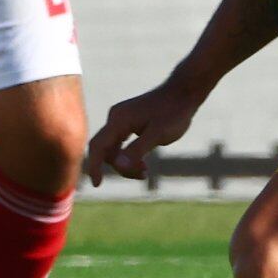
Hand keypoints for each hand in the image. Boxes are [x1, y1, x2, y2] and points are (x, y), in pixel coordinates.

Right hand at [88, 78, 204, 182]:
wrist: (183, 93)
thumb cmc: (173, 112)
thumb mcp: (158, 134)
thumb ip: (137, 149)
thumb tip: (118, 166)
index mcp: (118, 119)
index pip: (97, 146)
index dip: (94, 166)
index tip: (98, 185)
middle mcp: (116, 118)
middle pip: (105, 150)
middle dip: (120, 166)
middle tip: (143, 174)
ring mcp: (121, 120)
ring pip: (114, 149)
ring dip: (126, 163)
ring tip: (146, 171)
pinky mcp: (128, 123)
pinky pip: (121, 144)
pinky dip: (129, 156)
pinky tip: (143, 164)